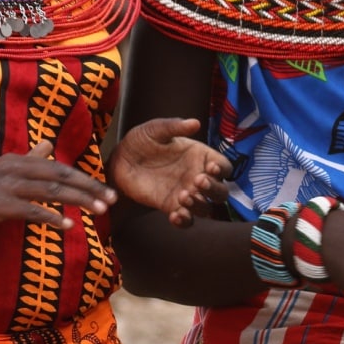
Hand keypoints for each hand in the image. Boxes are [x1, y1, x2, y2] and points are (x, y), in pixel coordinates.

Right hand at [0, 140, 114, 243]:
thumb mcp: (1, 175)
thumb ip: (27, 160)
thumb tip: (48, 145)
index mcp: (17, 161)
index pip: (59, 169)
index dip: (86, 180)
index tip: (107, 192)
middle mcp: (12, 168)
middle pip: (60, 176)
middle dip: (89, 188)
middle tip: (112, 201)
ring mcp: (2, 186)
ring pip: (49, 191)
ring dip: (78, 201)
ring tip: (99, 211)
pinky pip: (29, 210)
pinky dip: (50, 218)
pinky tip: (67, 226)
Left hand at [109, 117, 231, 226]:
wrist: (120, 160)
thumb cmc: (141, 141)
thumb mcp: (155, 129)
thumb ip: (174, 126)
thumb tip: (195, 122)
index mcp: (200, 156)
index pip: (224, 166)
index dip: (222, 169)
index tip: (210, 167)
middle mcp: (197, 176)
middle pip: (221, 192)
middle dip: (214, 189)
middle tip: (197, 181)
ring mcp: (186, 193)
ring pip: (206, 208)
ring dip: (200, 205)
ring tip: (183, 196)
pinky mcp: (171, 206)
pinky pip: (186, 220)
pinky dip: (184, 221)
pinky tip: (175, 215)